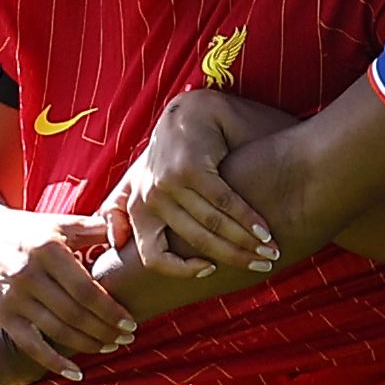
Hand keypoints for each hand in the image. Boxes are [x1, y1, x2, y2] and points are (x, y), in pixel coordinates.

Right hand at [0, 207, 129, 380]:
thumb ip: (94, 227)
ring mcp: (13, 297)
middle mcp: (28, 274)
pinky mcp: (2, 315)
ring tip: (110, 347)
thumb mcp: (58, 223)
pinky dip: (55, 363)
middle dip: (105, 330)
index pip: (85, 289)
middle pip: (74, 314)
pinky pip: (31, 346)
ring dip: (88, 345)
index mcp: (47, 250)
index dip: (110, 311)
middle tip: (127, 338)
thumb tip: (127, 235)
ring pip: (58, 331)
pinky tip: (77, 373)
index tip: (130, 322)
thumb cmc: (29, 231)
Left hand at [110, 93, 286, 278]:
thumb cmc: (170, 155)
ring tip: (270, 250)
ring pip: (213, 225)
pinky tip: (264, 228)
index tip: (210, 270)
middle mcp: (150, 199)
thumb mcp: (140, 183)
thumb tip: (113, 243)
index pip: (154, 258)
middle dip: (234, 257)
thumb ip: (125, 212)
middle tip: (262, 264)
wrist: (188, 113)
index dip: (183, 271)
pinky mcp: (191, 168)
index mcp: (138, 210)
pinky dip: (248, 218)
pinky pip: (225, 202)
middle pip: (196, 242)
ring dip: (246, 241)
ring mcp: (170, 184)